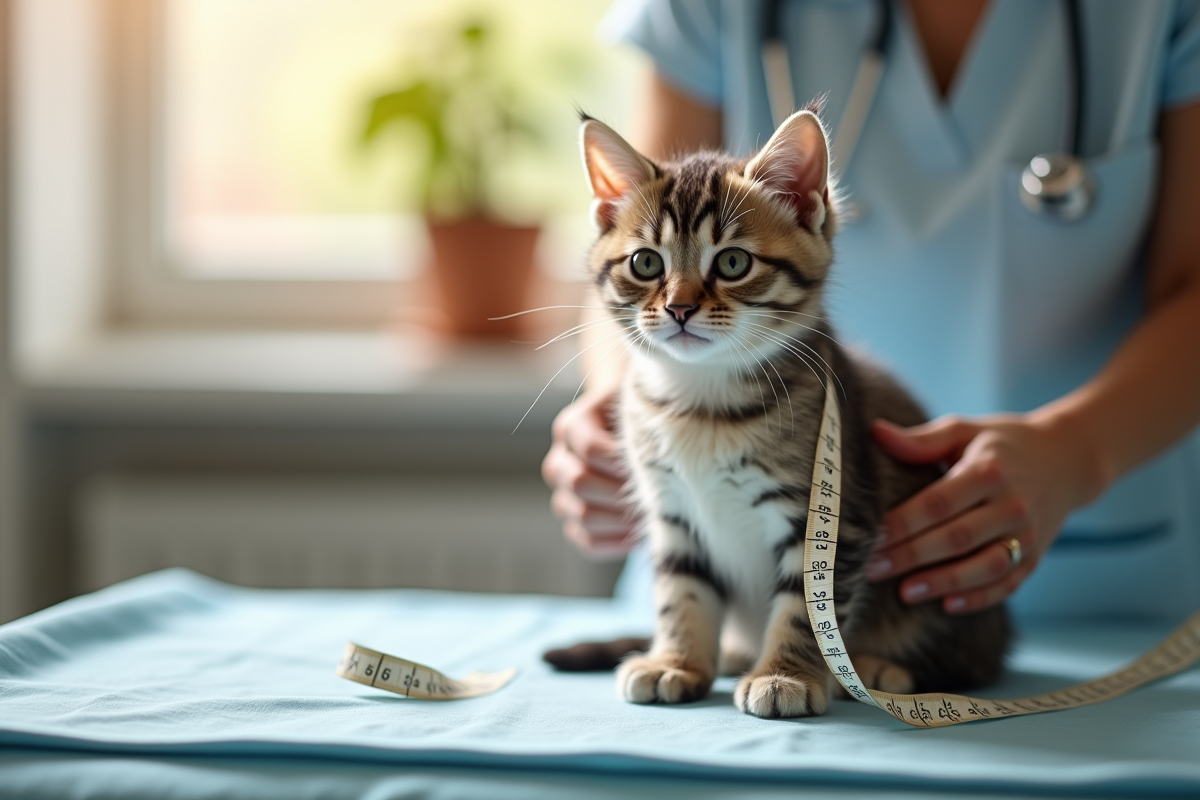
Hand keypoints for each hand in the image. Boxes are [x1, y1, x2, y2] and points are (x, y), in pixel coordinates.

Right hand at [542, 387, 637, 558]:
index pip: (589, 449)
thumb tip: (651, 451)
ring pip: (583, 516)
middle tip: (657, 494)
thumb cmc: (645, 419)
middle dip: (622, 492)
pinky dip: (618, 542)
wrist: (642, 441)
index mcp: (572, 427)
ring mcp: (564, 496)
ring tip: (654, 514)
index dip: (622, 461)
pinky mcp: (574, 524)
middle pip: (580, 483)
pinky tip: (643, 533)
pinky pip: (588, 543)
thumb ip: (641, 419)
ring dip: (623, 520)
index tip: (653, 465)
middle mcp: (560, 462)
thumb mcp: (642, 408)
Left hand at [866, 413, 1104, 613]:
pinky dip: (979, 598)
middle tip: (871, 569)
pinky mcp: (1036, 556)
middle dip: (911, 556)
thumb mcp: (966, 430)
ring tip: (905, 592)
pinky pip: (1007, 583)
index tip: (871, 536)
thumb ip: (922, 439)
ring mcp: (1027, 535)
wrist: (1068, 460)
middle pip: (956, 538)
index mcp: (989, 470)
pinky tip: (947, 605)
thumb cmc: (1002, 444)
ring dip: (943, 582)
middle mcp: (1012, 505)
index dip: (903, 522)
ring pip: (983, 566)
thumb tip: (876, 431)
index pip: (939, 502)